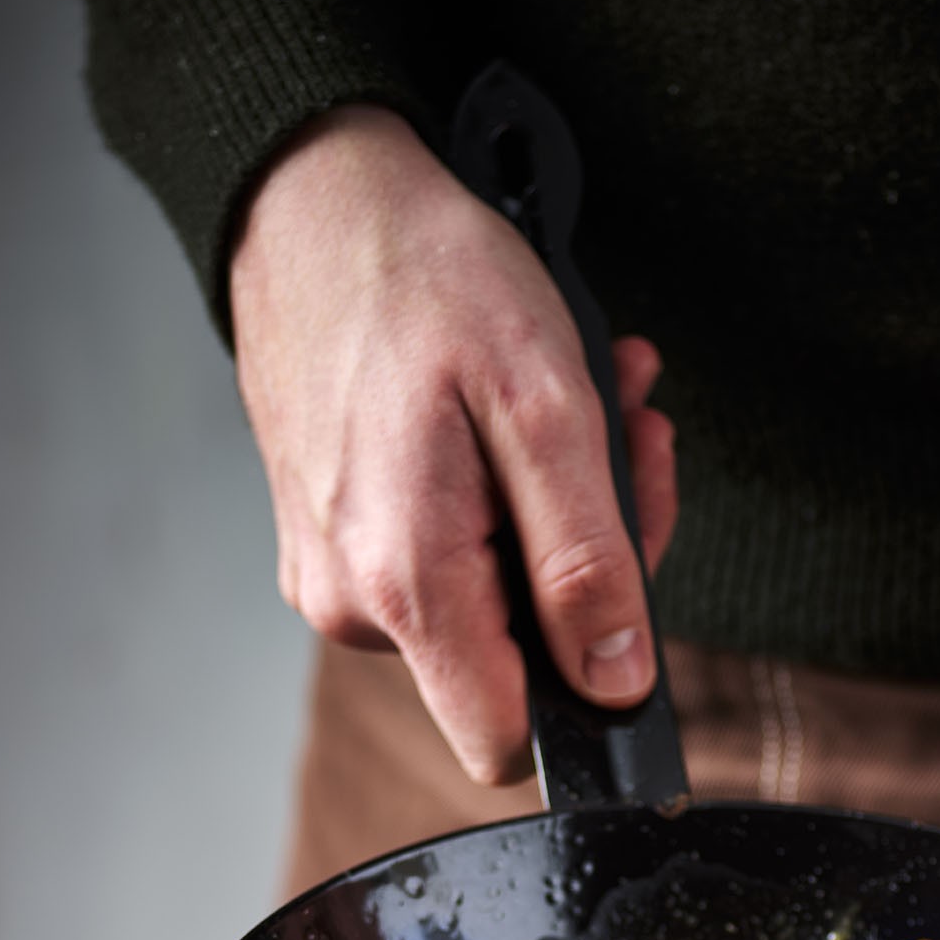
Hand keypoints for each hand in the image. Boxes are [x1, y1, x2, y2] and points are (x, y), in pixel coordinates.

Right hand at [230, 104, 678, 784]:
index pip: (505, 743)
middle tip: (628, 439)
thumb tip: (617, 682)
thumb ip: (586, 560)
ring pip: (489, 605)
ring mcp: (334, 577)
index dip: (586, 693)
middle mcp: (355, 606)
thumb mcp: (546, 405)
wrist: (310, 196)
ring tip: (586, 399)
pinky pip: (444, 560)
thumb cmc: (427, 277)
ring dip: (559, 514)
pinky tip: (518, 415)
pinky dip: (503, 497)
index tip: (626, 589)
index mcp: (406, 585)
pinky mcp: (330, 543)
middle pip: (514, 662)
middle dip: (594, 560)